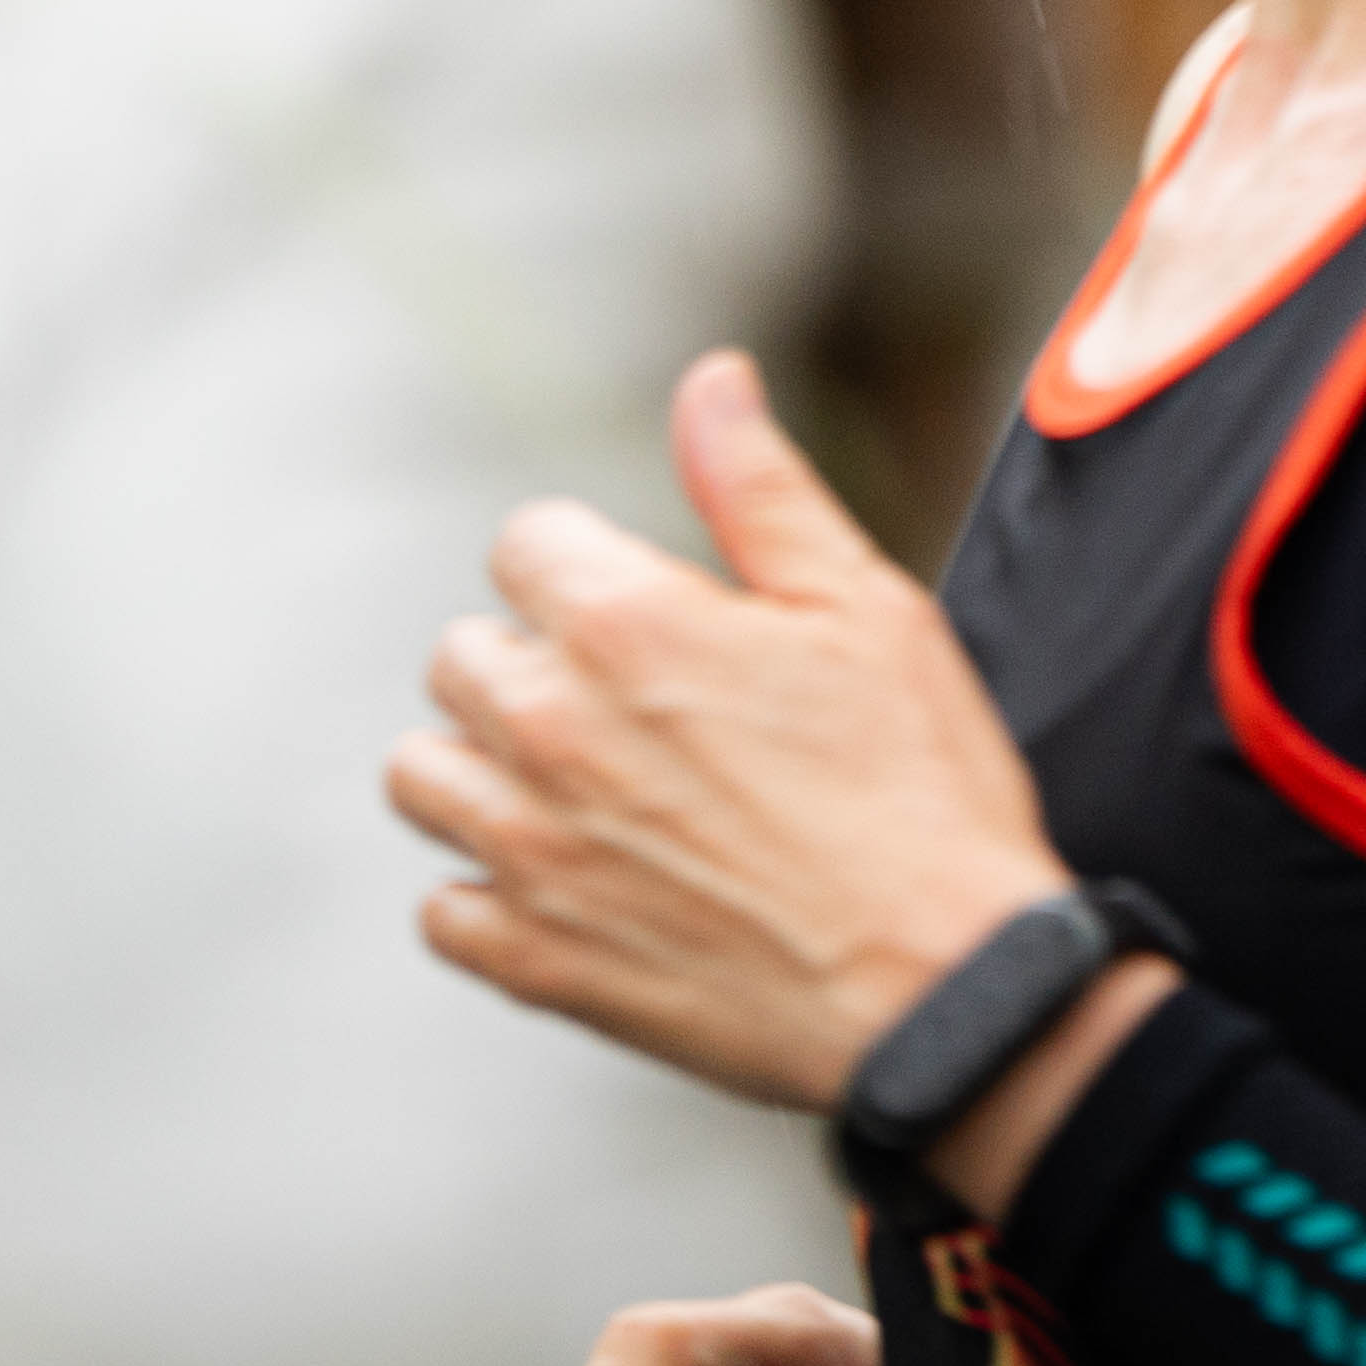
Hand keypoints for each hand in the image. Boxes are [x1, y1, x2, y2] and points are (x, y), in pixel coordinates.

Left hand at [389, 350, 1069, 1107]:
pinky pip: (444, 909)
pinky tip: (585, 882)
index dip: (600, 564)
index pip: (525, 542)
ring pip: (422, 774)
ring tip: (588, 787)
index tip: (668, 610)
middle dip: (537, 660)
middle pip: (461, 653)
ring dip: (485, 767)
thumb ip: (760, 488)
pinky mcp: (532, 959)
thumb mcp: (866, 607)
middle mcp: (546, 730)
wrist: (943, 984)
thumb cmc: (924, 791)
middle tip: (648, 704)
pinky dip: (496, 893)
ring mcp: (527, 853)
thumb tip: (710, 380)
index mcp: (626, 626)